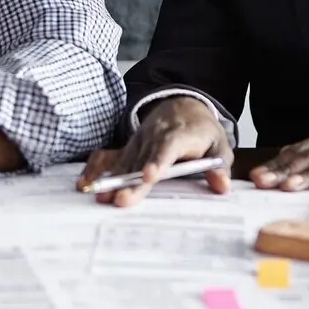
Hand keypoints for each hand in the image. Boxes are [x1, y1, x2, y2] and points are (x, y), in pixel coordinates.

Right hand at [75, 97, 232, 207]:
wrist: (183, 107)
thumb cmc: (202, 133)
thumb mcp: (219, 146)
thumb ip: (219, 166)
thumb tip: (222, 185)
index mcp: (178, 134)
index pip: (167, 147)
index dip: (157, 161)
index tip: (150, 176)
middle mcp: (154, 137)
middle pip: (141, 161)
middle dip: (131, 181)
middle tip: (120, 200)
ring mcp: (139, 141)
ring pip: (126, 161)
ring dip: (113, 180)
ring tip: (102, 198)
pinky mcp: (129, 147)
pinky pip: (113, 159)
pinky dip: (99, 170)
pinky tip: (86, 184)